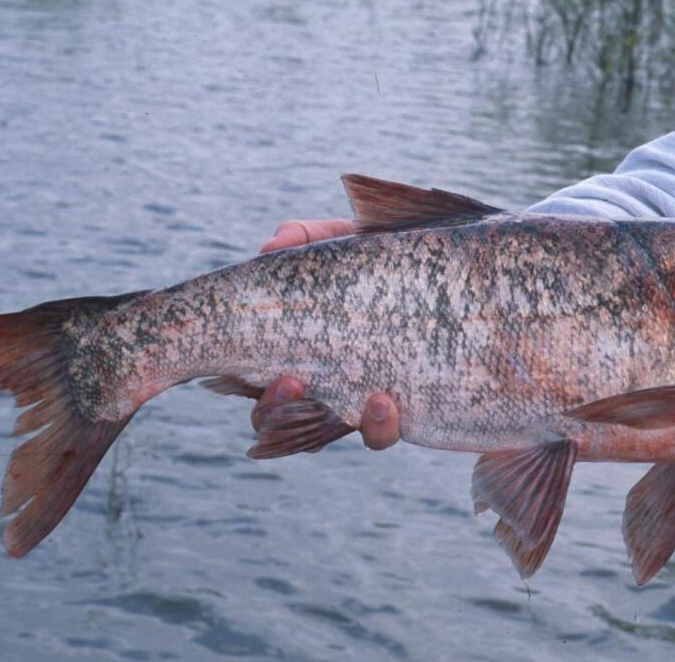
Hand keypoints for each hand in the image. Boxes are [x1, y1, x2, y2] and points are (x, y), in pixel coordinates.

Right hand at [254, 219, 401, 449]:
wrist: (433, 271)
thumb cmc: (373, 257)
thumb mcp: (339, 241)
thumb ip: (304, 236)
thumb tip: (271, 247)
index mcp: (288, 346)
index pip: (250, 380)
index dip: (241, 384)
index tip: (264, 364)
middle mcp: (312, 382)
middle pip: (274, 420)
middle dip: (276, 411)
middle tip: (292, 382)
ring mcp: (350, 400)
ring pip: (323, 437)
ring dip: (325, 424)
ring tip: (352, 397)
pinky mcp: (393, 410)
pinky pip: (377, 437)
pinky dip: (378, 428)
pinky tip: (385, 401)